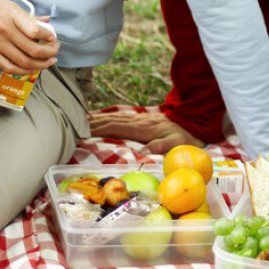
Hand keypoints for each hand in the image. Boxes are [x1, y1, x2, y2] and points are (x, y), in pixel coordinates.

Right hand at [0, 0, 58, 74]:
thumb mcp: (6, 3)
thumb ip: (27, 15)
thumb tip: (45, 22)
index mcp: (9, 13)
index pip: (35, 30)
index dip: (49, 36)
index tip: (53, 37)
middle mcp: (3, 29)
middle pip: (33, 49)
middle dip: (50, 53)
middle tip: (56, 50)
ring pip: (24, 61)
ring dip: (41, 64)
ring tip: (49, 61)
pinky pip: (9, 67)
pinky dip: (24, 70)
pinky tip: (32, 68)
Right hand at [89, 110, 204, 153]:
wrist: (195, 122)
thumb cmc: (186, 137)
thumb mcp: (179, 143)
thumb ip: (164, 145)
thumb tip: (147, 150)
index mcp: (142, 128)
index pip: (115, 127)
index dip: (99, 129)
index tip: (83, 131)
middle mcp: (138, 121)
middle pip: (110, 120)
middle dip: (92, 123)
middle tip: (73, 126)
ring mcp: (139, 119)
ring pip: (113, 117)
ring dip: (97, 119)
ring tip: (81, 122)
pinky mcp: (141, 120)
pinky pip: (120, 118)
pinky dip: (107, 118)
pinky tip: (100, 119)